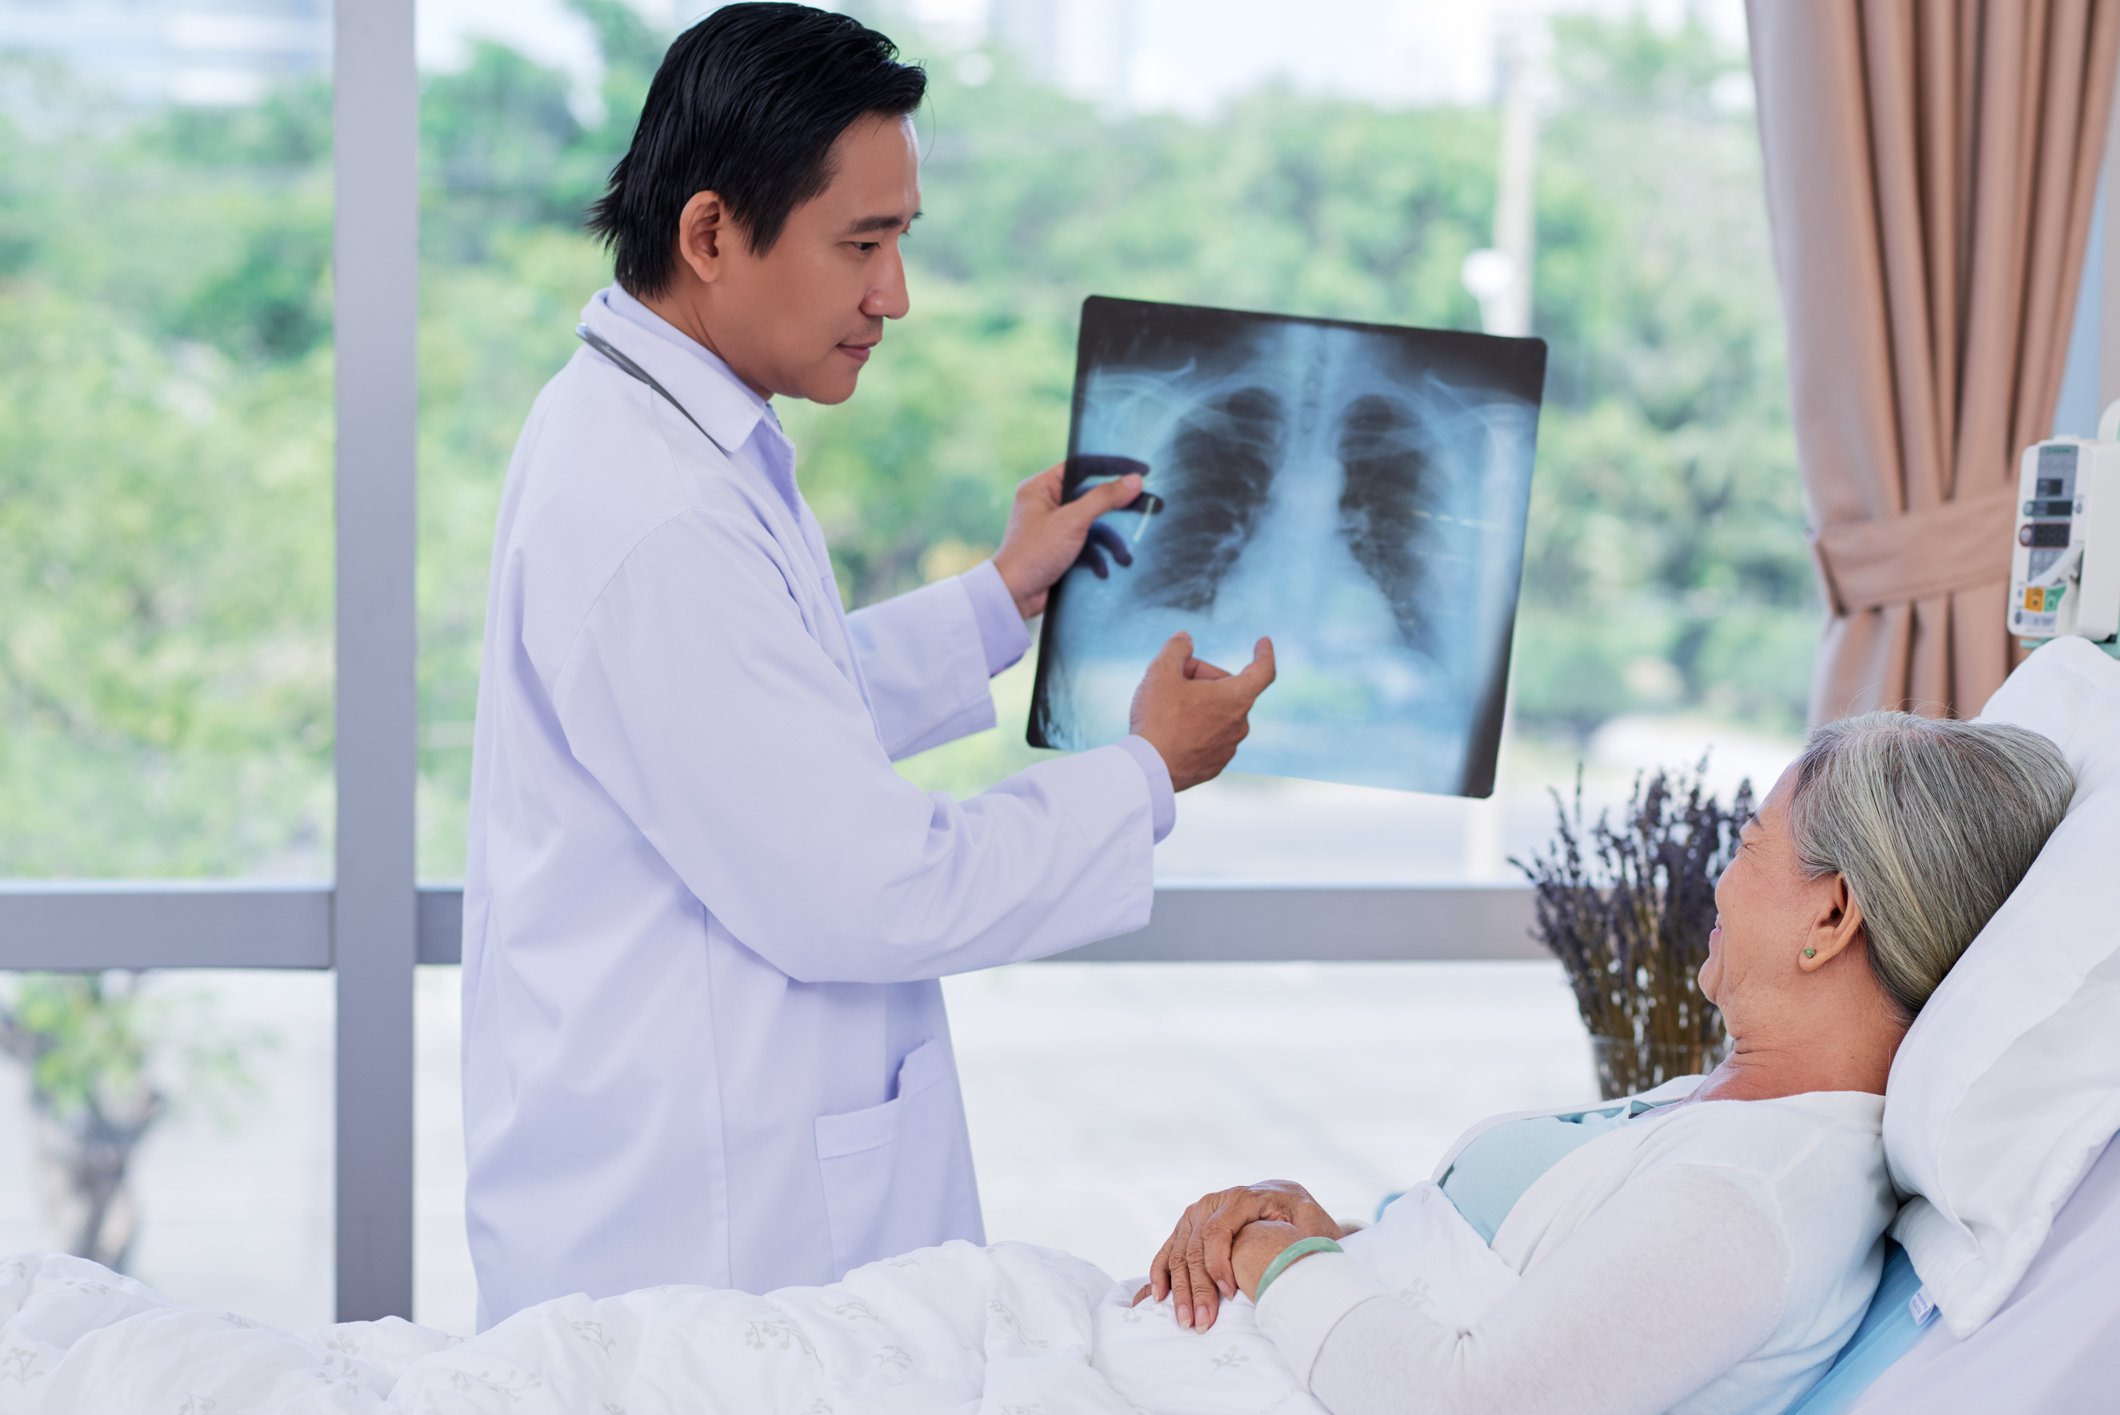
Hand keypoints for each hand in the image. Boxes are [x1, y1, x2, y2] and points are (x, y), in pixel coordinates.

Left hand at [990, 458, 1149, 618]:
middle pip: (1092, 497)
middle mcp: (1046, 504)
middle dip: (1116, 510)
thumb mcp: (1072, 521)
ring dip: (1109, 541)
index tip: (1141, 469)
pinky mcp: (1060, 549)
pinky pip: (1088, 545)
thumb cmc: (1033, 553)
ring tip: (1123, 557)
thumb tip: (1134, 480)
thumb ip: (1104, 498)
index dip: (1113, 466)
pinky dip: (1098, 556)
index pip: (1083, 467)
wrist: (1014, 597)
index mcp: (1041, 487)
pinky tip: (1104, 569)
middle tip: (1145, 507)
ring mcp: (1054, 528)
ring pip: (1093, 524)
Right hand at [1128, 633, 1276, 791]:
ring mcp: (1228, 748)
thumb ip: (1176, 648)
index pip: (1263, 670)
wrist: (1147, 769)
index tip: (1263, 642)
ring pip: (1217, 715)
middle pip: (1227, 689)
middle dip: (1203, 678)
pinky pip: (1209, 738)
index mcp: (1236, 698)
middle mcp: (1240, 725)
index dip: (1264, 653)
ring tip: (1166, 709)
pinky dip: (1195, 730)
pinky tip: (1169, 732)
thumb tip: (1185, 640)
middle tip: (1173, 679)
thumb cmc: (1158, 718)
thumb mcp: (1161, 672)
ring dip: (1199, 705)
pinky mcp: (1214, 766)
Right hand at [1128, 1180, 1339, 1329]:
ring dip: (1179, 1290)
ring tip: (1185, 1321)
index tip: (1230, 1296)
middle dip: (1196, 1289)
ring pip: (1178, 1254)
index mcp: (1240, 1198)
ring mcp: (1195, 1214)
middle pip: (1194, 1248)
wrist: (1282, 1198)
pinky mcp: (1187, 1226)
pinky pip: (1167, 1250)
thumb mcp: (1311, 1218)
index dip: (1219, 1266)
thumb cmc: (1299, 1216)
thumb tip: (1302, 1254)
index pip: (1217, 1233)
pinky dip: (1160, 1274)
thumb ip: (1308, 1233)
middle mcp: (1212, 1202)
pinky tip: (1160, 1297)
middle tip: (1201, 1322)